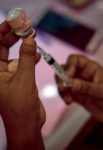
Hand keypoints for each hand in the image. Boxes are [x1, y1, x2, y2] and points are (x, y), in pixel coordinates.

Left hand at [0, 21, 44, 149]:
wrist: (28, 123)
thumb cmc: (21, 106)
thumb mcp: (24, 79)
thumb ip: (27, 58)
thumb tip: (29, 39)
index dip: (3, 32)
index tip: (13, 22)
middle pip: (3, 48)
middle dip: (14, 36)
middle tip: (25, 28)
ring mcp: (9, 76)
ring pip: (15, 55)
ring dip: (24, 47)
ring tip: (33, 38)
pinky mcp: (20, 79)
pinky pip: (24, 64)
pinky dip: (30, 58)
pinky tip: (38, 55)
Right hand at [56, 55, 102, 124]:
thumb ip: (88, 88)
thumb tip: (72, 84)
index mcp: (91, 68)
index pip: (75, 60)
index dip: (69, 65)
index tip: (68, 76)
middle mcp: (83, 75)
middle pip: (65, 71)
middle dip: (61, 78)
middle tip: (63, 88)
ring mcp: (79, 85)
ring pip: (64, 83)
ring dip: (62, 89)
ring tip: (67, 99)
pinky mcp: (78, 96)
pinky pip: (67, 93)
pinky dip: (65, 96)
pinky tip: (68, 102)